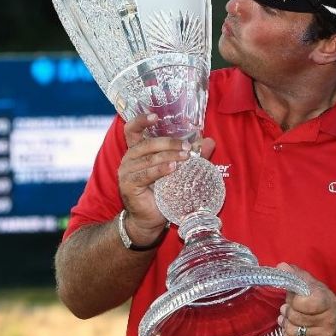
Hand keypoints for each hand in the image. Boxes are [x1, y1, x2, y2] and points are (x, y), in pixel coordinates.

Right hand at [117, 114, 214, 241]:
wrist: (150, 219)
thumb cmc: (162, 193)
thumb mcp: (178, 170)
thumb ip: (190, 154)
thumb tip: (209, 141)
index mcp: (136, 151)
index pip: (132, 130)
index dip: (141, 120)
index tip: (155, 116)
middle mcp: (128, 159)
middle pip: (146, 144)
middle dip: (168, 143)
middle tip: (187, 147)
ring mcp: (126, 172)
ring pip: (149, 159)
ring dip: (169, 156)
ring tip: (185, 157)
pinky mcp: (128, 185)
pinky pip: (145, 174)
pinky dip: (160, 170)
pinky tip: (173, 168)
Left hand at [277, 263, 335, 335]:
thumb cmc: (320, 300)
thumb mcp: (311, 284)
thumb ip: (296, 275)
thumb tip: (281, 266)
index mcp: (327, 301)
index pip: (300, 302)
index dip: (294, 300)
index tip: (296, 297)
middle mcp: (328, 320)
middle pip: (293, 316)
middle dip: (289, 310)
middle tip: (292, 307)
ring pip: (290, 330)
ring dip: (287, 323)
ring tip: (293, 318)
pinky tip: (295, 330)